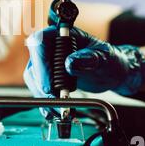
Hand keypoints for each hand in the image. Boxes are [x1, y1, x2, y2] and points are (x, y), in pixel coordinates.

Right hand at [23, 25, 144, 98]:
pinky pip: (38, 88)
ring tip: (61, 109)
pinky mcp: (47, 76)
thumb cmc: (109, 60)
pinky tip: (54, 111)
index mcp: (62, 34)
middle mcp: (51, 46)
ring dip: (43, 96)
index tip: (50, 86)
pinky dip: (44, 102)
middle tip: (57, 102)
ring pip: (34, 78)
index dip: (41, 64)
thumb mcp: (104, 58)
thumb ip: (89, 58)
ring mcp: (47, 61)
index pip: (40, 43)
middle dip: (43, 86)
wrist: (110, 73)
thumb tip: (70, 63)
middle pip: (34, 63)